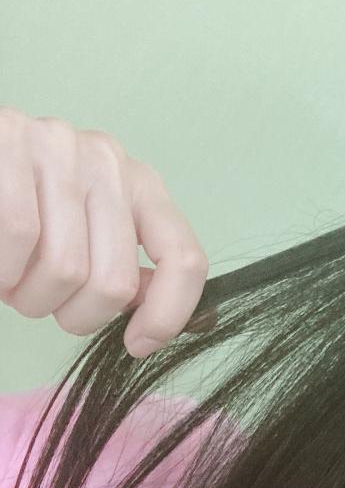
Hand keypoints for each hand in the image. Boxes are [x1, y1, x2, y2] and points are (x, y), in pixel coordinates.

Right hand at [0, 106, 209, 357]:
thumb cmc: (28, 210)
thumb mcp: (89, 234)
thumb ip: (125, 268)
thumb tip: (153, 321)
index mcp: (142, 186)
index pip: (183, 259)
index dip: (167, 316)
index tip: (136, 345)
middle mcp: (108, 161)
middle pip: (115, 283)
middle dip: (75, 315)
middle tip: (44, 301)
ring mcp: (59, 147)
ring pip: (65, 269)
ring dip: (33, 298)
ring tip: (15, 280)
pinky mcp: (11, 141)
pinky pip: (19, 236)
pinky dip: (5, 272)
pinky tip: (1, 269)